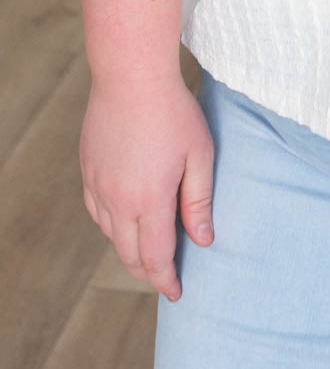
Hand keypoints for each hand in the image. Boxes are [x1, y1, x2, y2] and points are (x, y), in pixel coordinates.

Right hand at [80, 74, 215, 302]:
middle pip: (129, 254)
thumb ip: (198, 202)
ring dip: (129, 247)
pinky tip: (125, 217)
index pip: (155, 258)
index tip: (176, 292)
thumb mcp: (199, 155)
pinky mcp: (88, 170)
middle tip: (165, 276)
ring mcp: (97, 186)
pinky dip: (112, 224)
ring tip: (150, 248)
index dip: (166, 280)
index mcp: (149, 201)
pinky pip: (96, 211)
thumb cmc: (173, 112)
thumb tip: (202, 240)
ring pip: (110, 234)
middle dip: (148, 271)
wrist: (130, 76)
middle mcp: (117, 201)